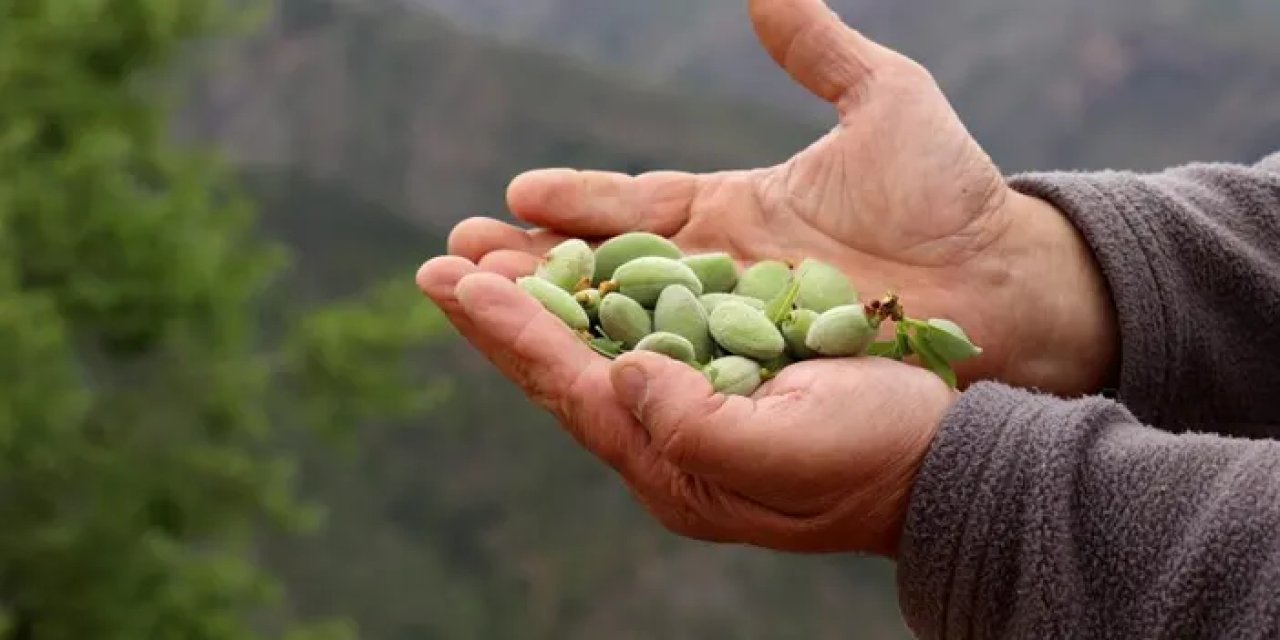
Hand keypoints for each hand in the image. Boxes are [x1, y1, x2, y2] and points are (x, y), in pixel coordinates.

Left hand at [416, 260, 954, 555]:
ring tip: (481, 259)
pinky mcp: (721, 370)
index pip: (573, 391)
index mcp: (675, 466)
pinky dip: (598, 290)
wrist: (944, 460)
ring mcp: (692, 403)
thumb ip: (701, 427)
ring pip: (594, 345)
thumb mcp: (794, 451)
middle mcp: (668, 437)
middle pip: (563, 369)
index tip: (459, 282)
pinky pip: (640, 325)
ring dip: (537, 299)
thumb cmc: (878, 458)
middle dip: (500, 316)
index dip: (516, 334)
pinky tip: (574, 262)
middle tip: (439, 266)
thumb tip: (621, 375)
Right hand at [446, 0, 1117, 395]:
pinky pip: (672, 373)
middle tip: (453, 259)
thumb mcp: (886, 104)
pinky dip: (612, 367)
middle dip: (527, 268)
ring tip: (473, 304)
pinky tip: (558, 367)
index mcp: (730, 212)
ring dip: (546, 319)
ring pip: (621, 326)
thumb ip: (819, 51)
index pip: (634, 208)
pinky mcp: (756, 377)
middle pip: (604, 272)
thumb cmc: (951, 194)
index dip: (578, 201)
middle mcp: (718, 277)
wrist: (1008, 284)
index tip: (518, 192)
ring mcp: (734, 331)